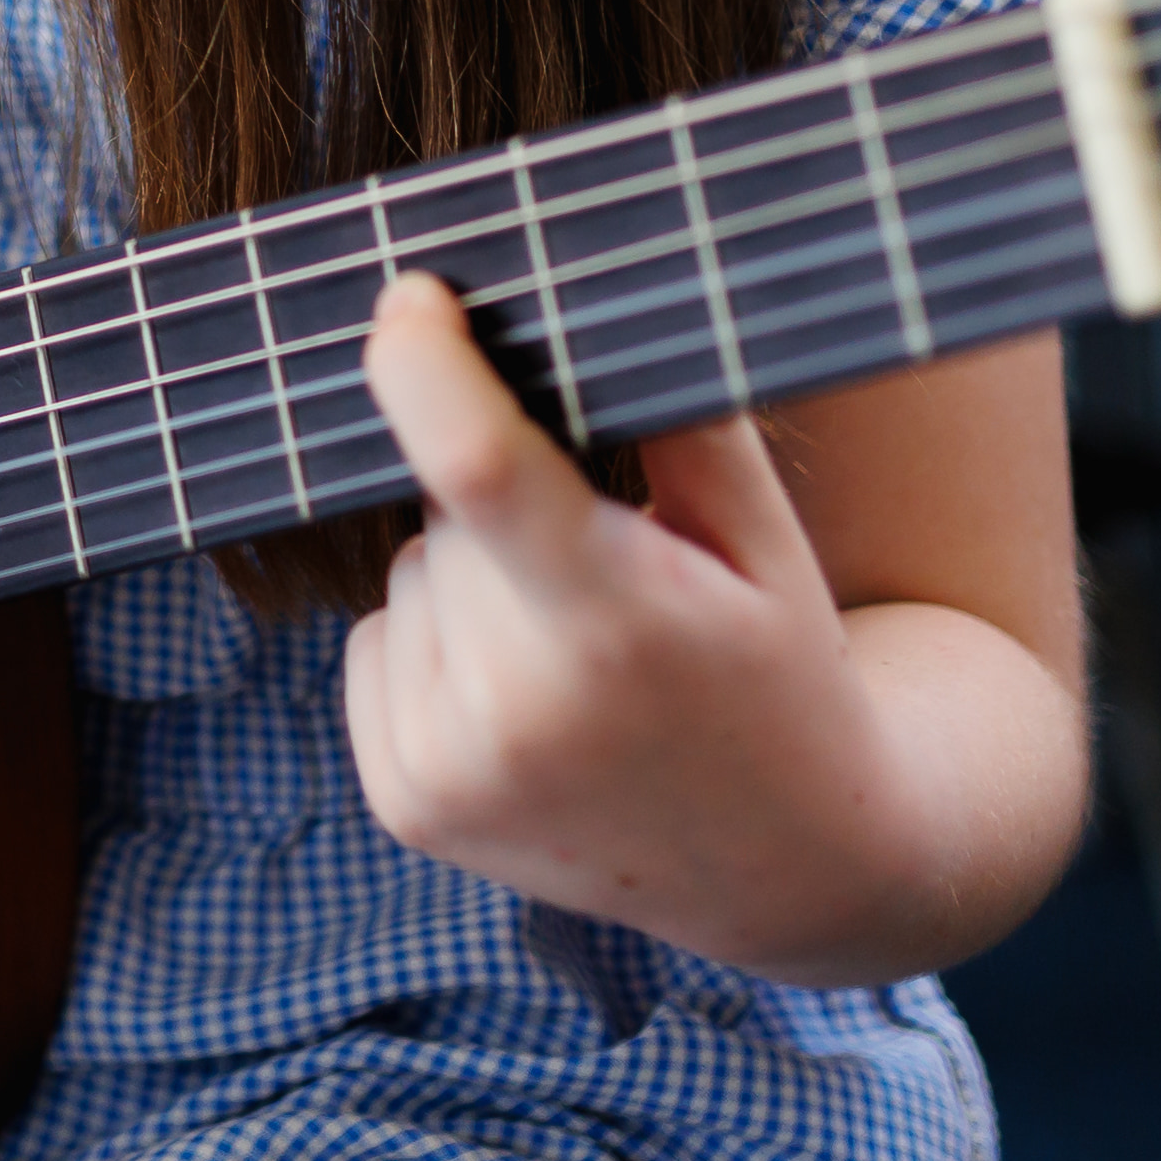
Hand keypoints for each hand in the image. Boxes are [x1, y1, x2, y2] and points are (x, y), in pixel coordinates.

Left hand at [340, 275, 936, 983]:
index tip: (412, 297)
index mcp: (617, 627)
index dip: (429, 369)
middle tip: (609, 571)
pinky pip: (374, 645)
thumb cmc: (780, 669)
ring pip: (407, 576)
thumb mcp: (766, 544)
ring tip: (578, 654)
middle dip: (502, 507)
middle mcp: (518, 714)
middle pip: (444, 515)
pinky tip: (526, 702)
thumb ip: (682, 421)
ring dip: (470, 583)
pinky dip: (435, 647)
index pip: (480, 472)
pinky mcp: (406, 807)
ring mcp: (450, 773)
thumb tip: (592, 294)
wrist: (787, 865)